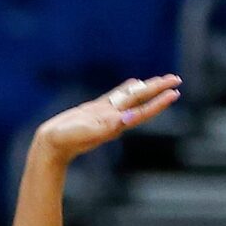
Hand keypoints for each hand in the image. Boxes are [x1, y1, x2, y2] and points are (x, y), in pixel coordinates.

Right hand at [33, 75, 181, 161]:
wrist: (50, 146)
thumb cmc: (66, 140)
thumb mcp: (87, 132)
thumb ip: (108, 126)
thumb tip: (129, 118)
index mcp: (115, 124)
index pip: (142, 111)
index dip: (159, 102)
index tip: (174, 92)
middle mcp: (114, 119)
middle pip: (140, 100)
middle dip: (158, 90)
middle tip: (176, 79)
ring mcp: (105, 114)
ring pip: (130, 97)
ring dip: (145, 89)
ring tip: (159, 81)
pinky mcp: (94, 111)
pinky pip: (115, 96)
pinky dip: (127, 88)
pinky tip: (133, 84)